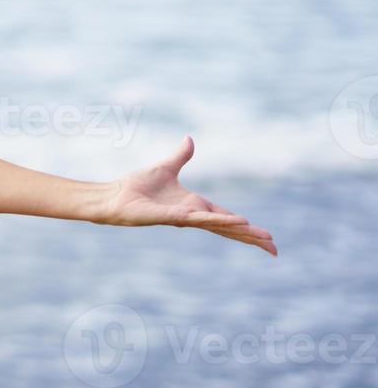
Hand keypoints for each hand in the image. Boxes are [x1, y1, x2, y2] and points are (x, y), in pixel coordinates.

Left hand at [102, 135, 275, 256]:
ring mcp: (184, 218)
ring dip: (242, 232)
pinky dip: (220, 219)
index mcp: (195, 205)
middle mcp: (193, 215)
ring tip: (264, 238)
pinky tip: (238, 221)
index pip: (227, 218)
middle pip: (229, 228)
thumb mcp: (166, 167)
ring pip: (220, 226)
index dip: (246, 227)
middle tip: (274, 248)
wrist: (114, 195)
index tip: (267, 236)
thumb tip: (189, 139)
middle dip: (251, 238)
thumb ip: (181, 156)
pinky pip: (201, 218)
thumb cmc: (137, 186)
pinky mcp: (173, 217)